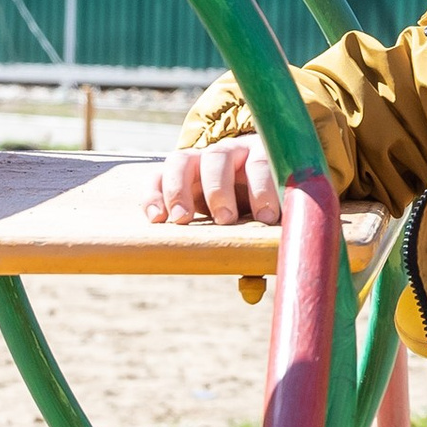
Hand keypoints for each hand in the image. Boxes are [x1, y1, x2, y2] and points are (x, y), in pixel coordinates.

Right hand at [146, 137, 281, 225]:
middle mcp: (226, 151)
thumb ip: (273, 230)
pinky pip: (156, 176)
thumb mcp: (274, 210)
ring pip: (182, 161)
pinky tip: (156, 218)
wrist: (246, 186)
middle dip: (220, 189)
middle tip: (225, 219)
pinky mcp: (175, 172)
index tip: (267, 218)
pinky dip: (152, 195)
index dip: (263, 189)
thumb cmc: (265, 201)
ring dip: (179, 190)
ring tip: (182, 220)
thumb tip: (265, 275)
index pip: (260, 163)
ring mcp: (197, 158)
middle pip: (218, 158)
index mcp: (258, 154)